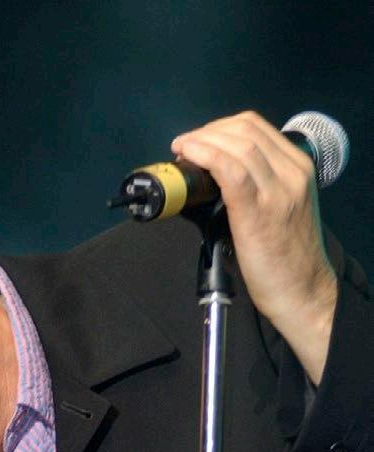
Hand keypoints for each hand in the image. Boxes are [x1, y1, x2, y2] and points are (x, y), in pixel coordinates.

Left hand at [170, 110, 337, 383]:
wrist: (302, 291)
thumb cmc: (286, 258)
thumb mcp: (280, 209)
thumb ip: (259, 187)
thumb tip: (216, 179)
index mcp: (298, 168)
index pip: (256, 128)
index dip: (220, 127)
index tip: (199, 139)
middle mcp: (292, 173)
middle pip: (244, 129)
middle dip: (207, 132)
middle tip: (185, 146)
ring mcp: (278, 190)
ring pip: (236, 144)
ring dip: (201, 142)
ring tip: (182, 152)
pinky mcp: (259, 210)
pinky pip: (229, 169)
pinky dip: (205, 156)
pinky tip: (189, 158)